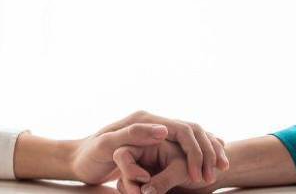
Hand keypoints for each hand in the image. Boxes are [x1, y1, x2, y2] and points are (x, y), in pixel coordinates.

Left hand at [73, 112, 228, 185]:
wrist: (78, 158)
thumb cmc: (90, 155)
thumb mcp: (108, 145)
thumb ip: (133, 134)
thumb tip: (164, 129)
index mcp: (145, 119)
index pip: (183, 129)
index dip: (197, 151)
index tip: (201, 175)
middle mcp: (152, 122)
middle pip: (192, 131)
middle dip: (208, 152)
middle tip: (215, 176)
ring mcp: (154, 131)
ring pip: (192, 137)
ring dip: (208, 153)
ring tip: (218, 173)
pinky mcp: (155, 143)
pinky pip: (185, 146)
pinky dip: (200, 154)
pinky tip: (209, 166)